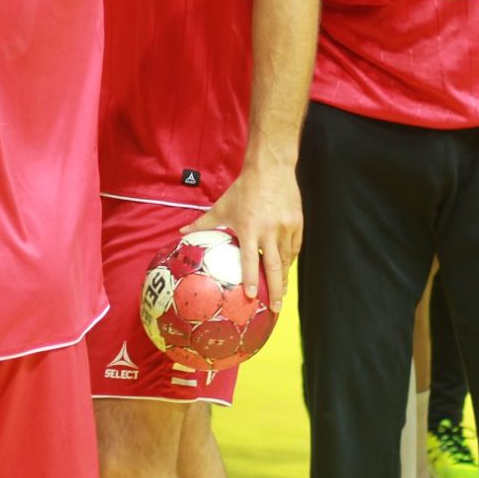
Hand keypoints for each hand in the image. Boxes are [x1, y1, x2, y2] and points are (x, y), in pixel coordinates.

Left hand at [182, 160, 302, 310]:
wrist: (272, 167)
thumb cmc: (244, 188)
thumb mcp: (222, 205)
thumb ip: (203, 223)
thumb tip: (181, 232)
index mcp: (249, 227)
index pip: (250, 259)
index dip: (249, 278)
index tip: (249, 296)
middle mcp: (269, 230)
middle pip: (274, 267)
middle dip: (275, 291)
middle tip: (274, 309)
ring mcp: (286, 227)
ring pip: (286, 260)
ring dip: (283, 280)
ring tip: (280, 296)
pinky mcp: (297, 223)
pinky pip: (295, 248)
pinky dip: (290, 261)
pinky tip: (286, 272)